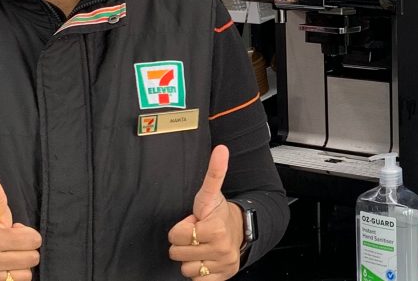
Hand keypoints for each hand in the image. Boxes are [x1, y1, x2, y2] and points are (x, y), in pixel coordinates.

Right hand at [0, 170, 42, 280]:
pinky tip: (5, 270)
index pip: (33, 239)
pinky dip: (15, 278)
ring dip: (21, 266)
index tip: (16, 233)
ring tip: (8, 259)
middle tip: (12, 247)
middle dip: (26, 251)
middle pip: (33, 257)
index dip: (29, 235)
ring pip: (27, 274)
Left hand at [168, 146, 244, 279]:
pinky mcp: (222, 277)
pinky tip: (205, 260)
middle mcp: (220, 248)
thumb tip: (220, 149)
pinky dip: (198, 273)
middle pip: (177, 253)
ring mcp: (222, 264)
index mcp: (215, 228)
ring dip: (190, 258)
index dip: (181, 227)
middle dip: (184, 243)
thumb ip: (214, 172)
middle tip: (197, 235)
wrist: (241, 231)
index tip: (194, 222)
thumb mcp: (212, 194)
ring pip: (185, 269)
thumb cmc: (220, 213)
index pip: (176, 235)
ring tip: (201, 247)